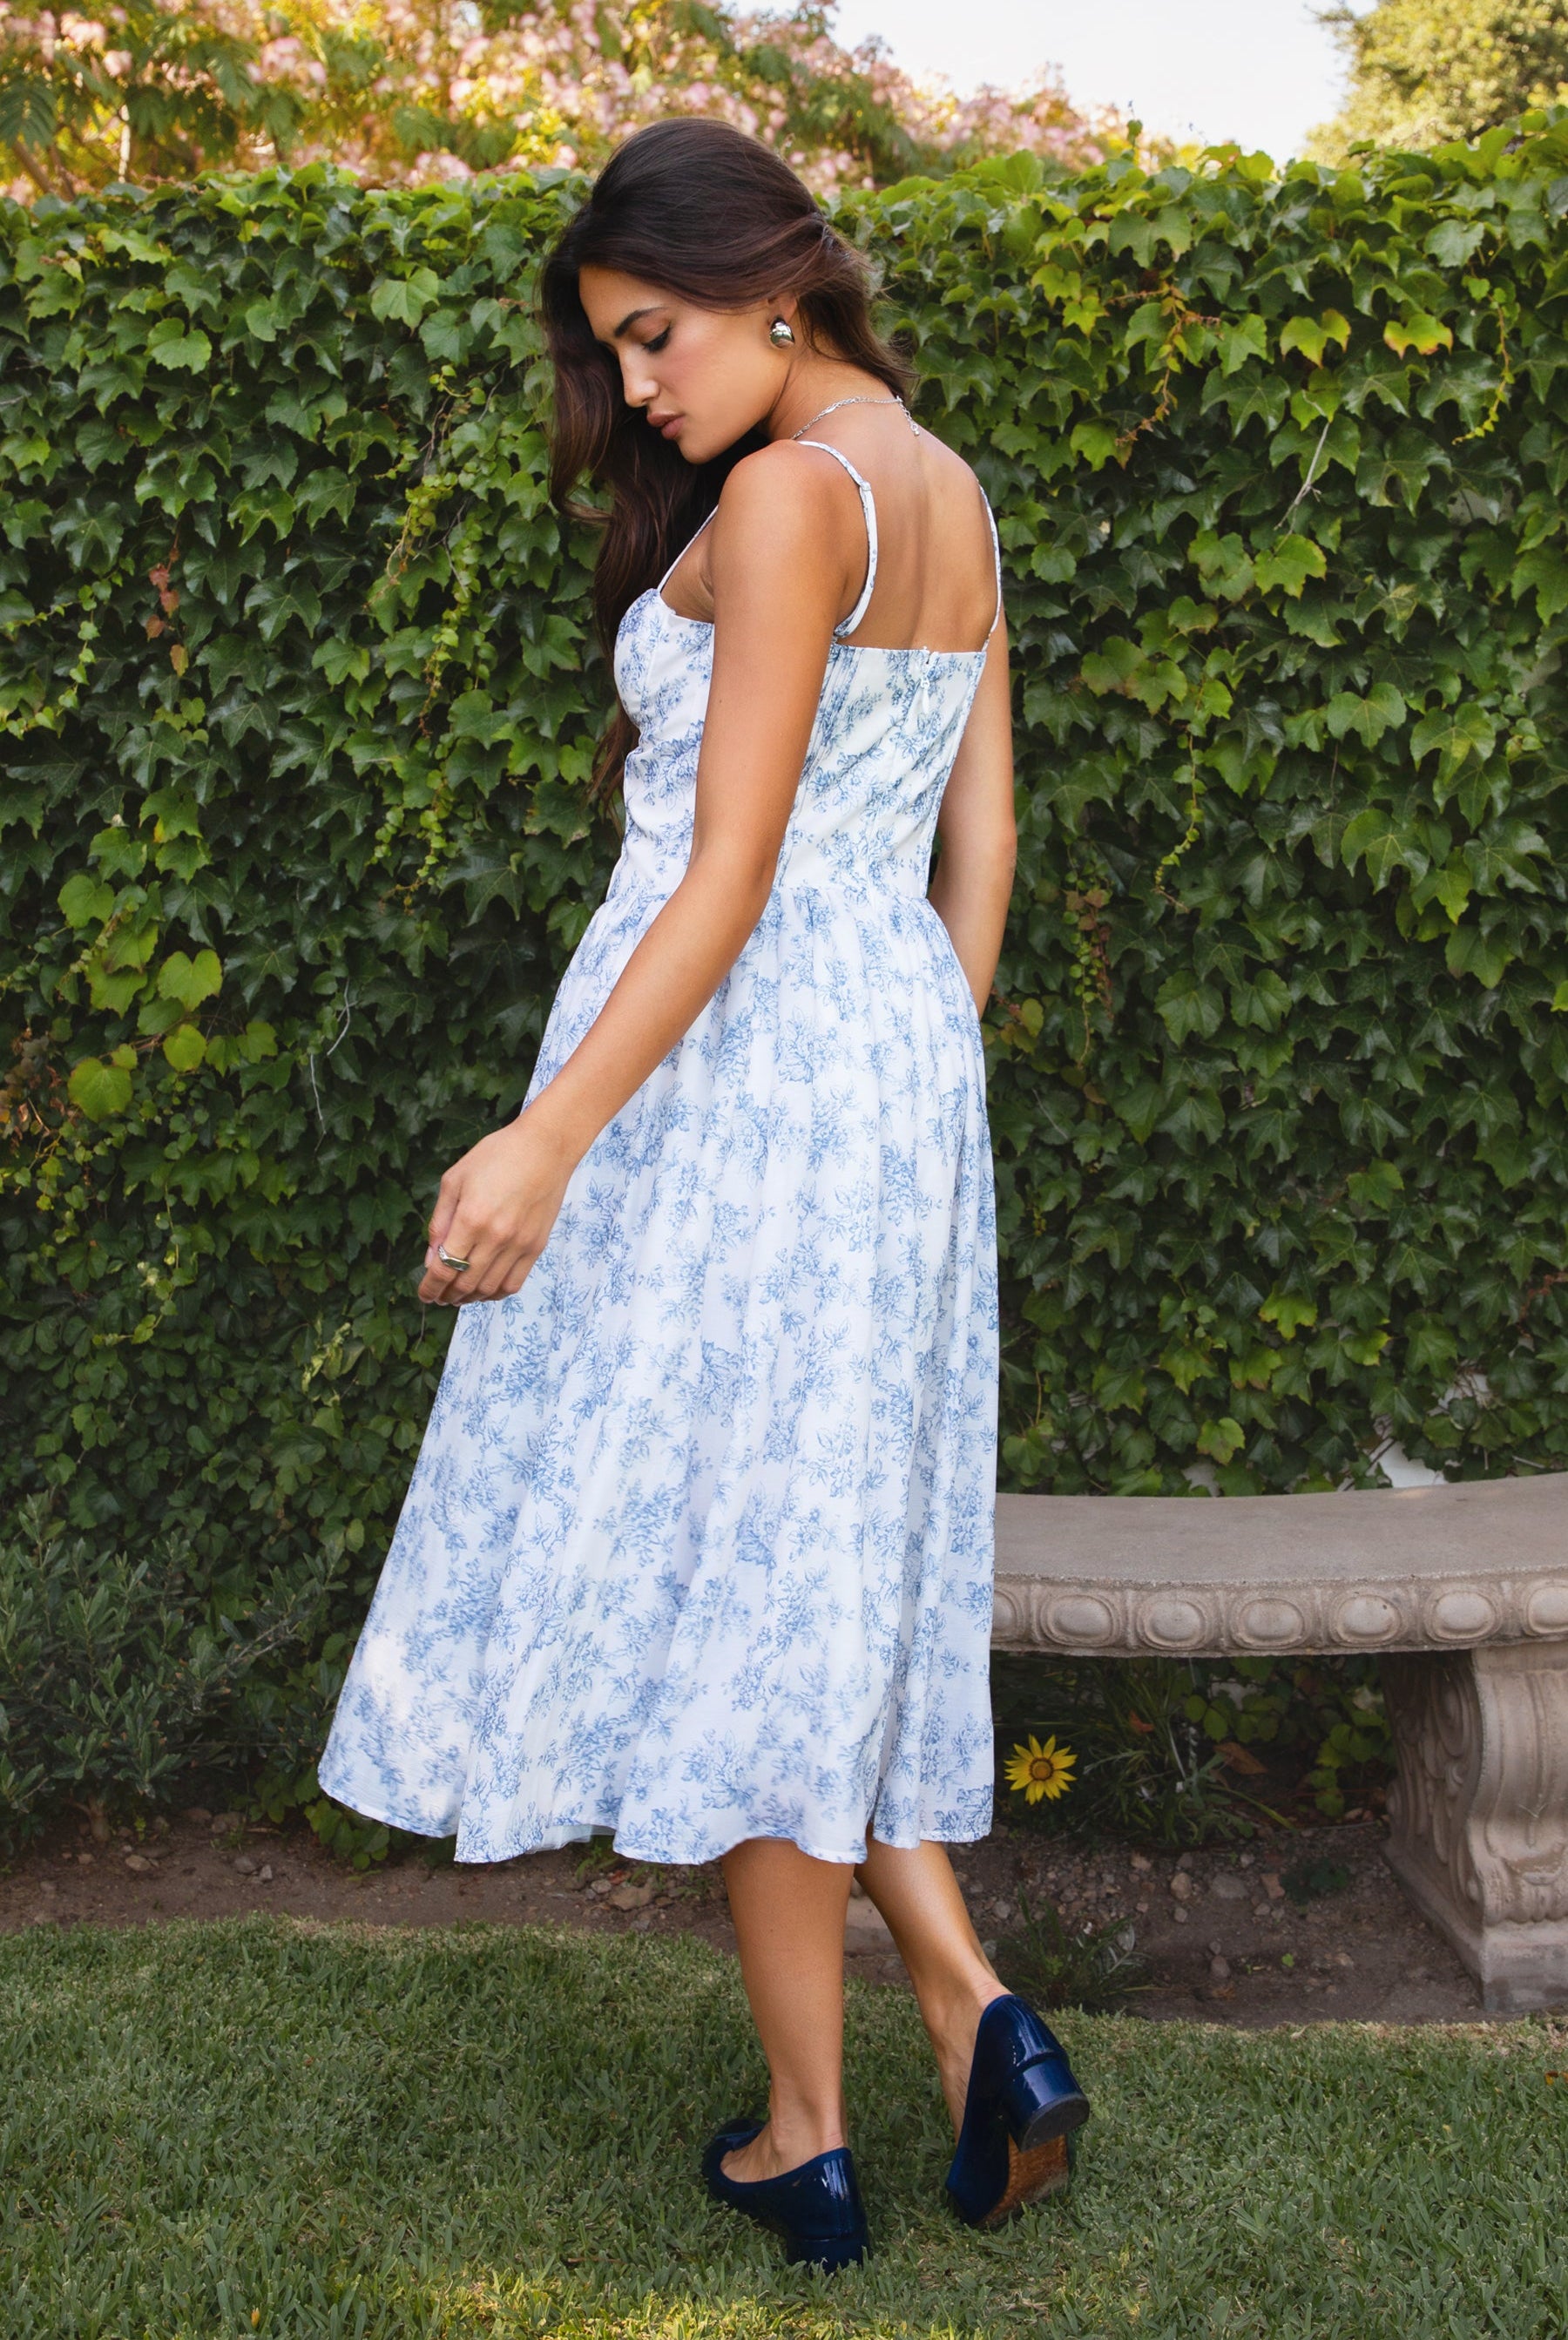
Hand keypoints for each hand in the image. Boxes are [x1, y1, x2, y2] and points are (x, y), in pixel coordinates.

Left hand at [418, 1111, 574, 1306]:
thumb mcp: (455, 1180)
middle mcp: (495, 1237)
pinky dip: (496, 1294)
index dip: (429, 1287)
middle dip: (446, 1296)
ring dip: (469, 1298)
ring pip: (488, 1289)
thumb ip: (440, 1222)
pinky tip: (485, 1289)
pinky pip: (514, 1283)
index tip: (423, 1294)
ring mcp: (519, 1244)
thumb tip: (432, 1259)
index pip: (444, 1268)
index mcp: (471, 1218)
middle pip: (465, 1283)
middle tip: (438, 1296)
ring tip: (458, 1295)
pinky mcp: (536, 1247)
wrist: (545, 1147)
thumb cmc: (497, 1155)